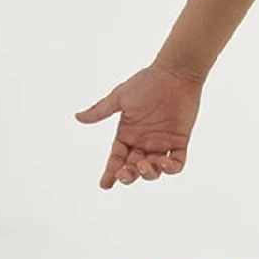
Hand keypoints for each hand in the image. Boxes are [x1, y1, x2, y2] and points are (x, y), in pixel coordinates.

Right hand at [75, 62, 203, 188]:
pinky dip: (171, 169)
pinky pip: (177, 163)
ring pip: (154, 169)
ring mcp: (162, 142)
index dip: (110, 173)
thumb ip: (101, 110)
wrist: (175, 73)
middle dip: (128, 175)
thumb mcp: (120, 97)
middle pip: (133, 168)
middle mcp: (144, 141)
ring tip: (145, 165)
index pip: (117, 158)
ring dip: (148, 173)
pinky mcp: (180, 140)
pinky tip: (164, 163)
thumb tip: (78, 117)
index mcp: (128, 133)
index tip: (105, 185)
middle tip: (125, 172)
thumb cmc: (147, 82)